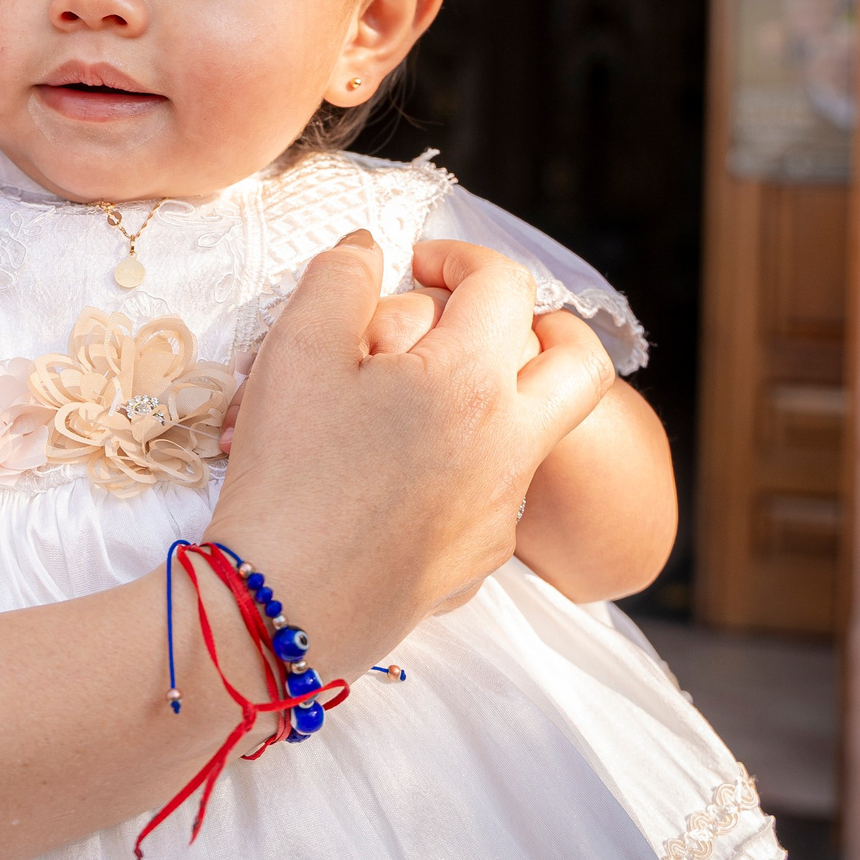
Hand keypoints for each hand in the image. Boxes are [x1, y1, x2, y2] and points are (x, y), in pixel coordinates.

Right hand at [203, 233, 615, 672]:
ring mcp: (501, 512)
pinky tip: (388, 471)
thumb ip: (339, 278)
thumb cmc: (289, 477)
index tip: (415, 267)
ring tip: (408, 399)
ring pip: (534, 432)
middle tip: (480, 322)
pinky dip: (459, 462)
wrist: (279, 611)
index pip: (504, 286)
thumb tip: (368, 248)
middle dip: (546, 326)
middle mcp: (511, 447)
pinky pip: (492, 492)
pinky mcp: (477, 561)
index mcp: (474, 383)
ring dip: (493, 397)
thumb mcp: (297, 350)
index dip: (459, 257)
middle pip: (580, 365)